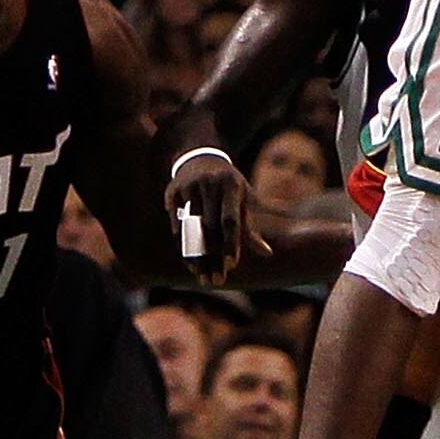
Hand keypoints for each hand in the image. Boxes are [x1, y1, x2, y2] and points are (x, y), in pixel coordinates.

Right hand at [168, 149, 251, 283]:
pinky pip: (176, 226)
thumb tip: (267, 253)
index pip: (230, 220)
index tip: (231, 265)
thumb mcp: (243, 198)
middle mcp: (208, 185)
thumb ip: (251, 226)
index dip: (230, 243)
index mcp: (231, 185)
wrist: (199, 158)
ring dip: (197, 257)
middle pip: (210, 228)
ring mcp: (188, 188)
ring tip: (202, 278)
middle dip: (213, 257)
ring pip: (192, 230)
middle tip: (217, 280)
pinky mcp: (172, 194)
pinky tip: (190, 265)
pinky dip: (183, 247)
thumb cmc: (228, 185)